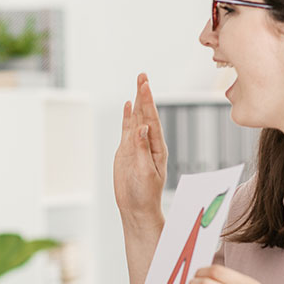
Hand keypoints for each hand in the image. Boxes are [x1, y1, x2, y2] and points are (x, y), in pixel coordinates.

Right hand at [113, 73, 167, 224]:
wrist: (136, 208)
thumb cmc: (144, 194)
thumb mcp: (144, 172)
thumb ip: (142, 149)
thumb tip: (143, 128)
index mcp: (156, 147)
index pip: (152, 120)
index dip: (148, 102)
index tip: (145, 86)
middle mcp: (148, 143)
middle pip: (146, 114)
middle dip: (144, 95)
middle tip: (142, 76)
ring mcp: (137, 146)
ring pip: (137, 119)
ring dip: (137, 102)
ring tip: (138, 84)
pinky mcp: (126, 152)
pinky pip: (127, 130)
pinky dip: (127, 117)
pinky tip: (128, 106)